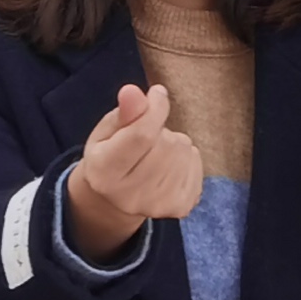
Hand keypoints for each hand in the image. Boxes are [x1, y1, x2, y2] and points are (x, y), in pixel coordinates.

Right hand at [66, 82, 203, 256]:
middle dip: (160, 129)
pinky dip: (186, 156)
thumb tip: (133, 92)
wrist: (116, 199)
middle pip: (166, 144)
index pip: (142, 135)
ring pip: (183, 151)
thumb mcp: (106, 131)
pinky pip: (196, 163)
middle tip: (146, 135)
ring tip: (154, 152)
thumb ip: (123, 113)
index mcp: (104, 173)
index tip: (157, 92)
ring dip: (173, 143)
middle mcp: (131, 196)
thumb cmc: (109, 156)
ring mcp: (159, 205)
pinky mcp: (181, 207)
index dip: (155, 108)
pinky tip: (169, 165)